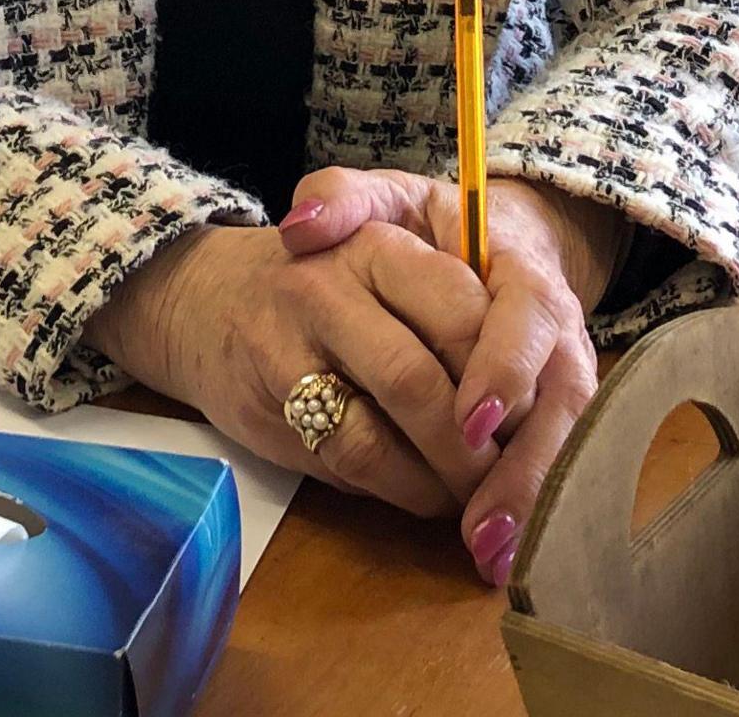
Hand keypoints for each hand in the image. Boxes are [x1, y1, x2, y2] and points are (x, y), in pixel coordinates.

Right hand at [85, 218, 496, 518]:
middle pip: (419, 383)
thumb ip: (461, 299)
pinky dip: (402, 489)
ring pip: (380, 436)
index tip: (531, 415)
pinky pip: (348, 463)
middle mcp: (327, 289)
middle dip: (478, 447)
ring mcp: (288, 350)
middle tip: (515, 471)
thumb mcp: (393, 248)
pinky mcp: (267, 406)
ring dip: (442, 480)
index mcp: (379, 244)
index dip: (507, 377)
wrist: (208, 296)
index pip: (463, 314)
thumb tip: (531, 396)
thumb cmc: (334, 278)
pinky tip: (428, 491)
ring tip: (479, 493)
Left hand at [280, 168, 620, 587]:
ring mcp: (564, 369)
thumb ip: (344, 199)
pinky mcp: (560, 410)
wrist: (487, 240)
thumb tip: (302, 226)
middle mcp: (554, 322)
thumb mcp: (385, 197)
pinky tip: (499, 555)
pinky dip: (530, 508)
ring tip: (490, 553)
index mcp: (513, 262)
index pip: (525, 312)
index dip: (503, 367)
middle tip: (480, 520)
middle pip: (558, 394)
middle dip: (521, 463)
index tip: (468, 419)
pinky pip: (557, 461)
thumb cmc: (424, 226)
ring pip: (566, 437)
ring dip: (529, 499)